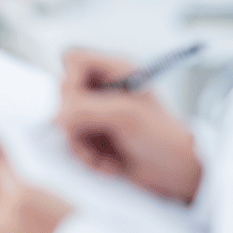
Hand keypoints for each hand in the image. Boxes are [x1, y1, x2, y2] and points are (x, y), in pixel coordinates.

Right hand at [56, 49, 202, 203]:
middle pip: (64, 95)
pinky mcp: (95, 136)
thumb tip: (56, 115)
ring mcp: (98, 113)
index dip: (69, 80)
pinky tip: (109, 163)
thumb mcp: (126, 117)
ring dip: (82, 146)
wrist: (176, 172)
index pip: (74, 60)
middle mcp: (104, 88)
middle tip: (93, 134)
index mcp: (117, 70)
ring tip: (106, 157)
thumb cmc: (163, 138)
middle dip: (75, 123)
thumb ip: (87, 111)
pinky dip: (87, 157)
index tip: (75, 104)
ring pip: (65, 123)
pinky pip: (73, 143)